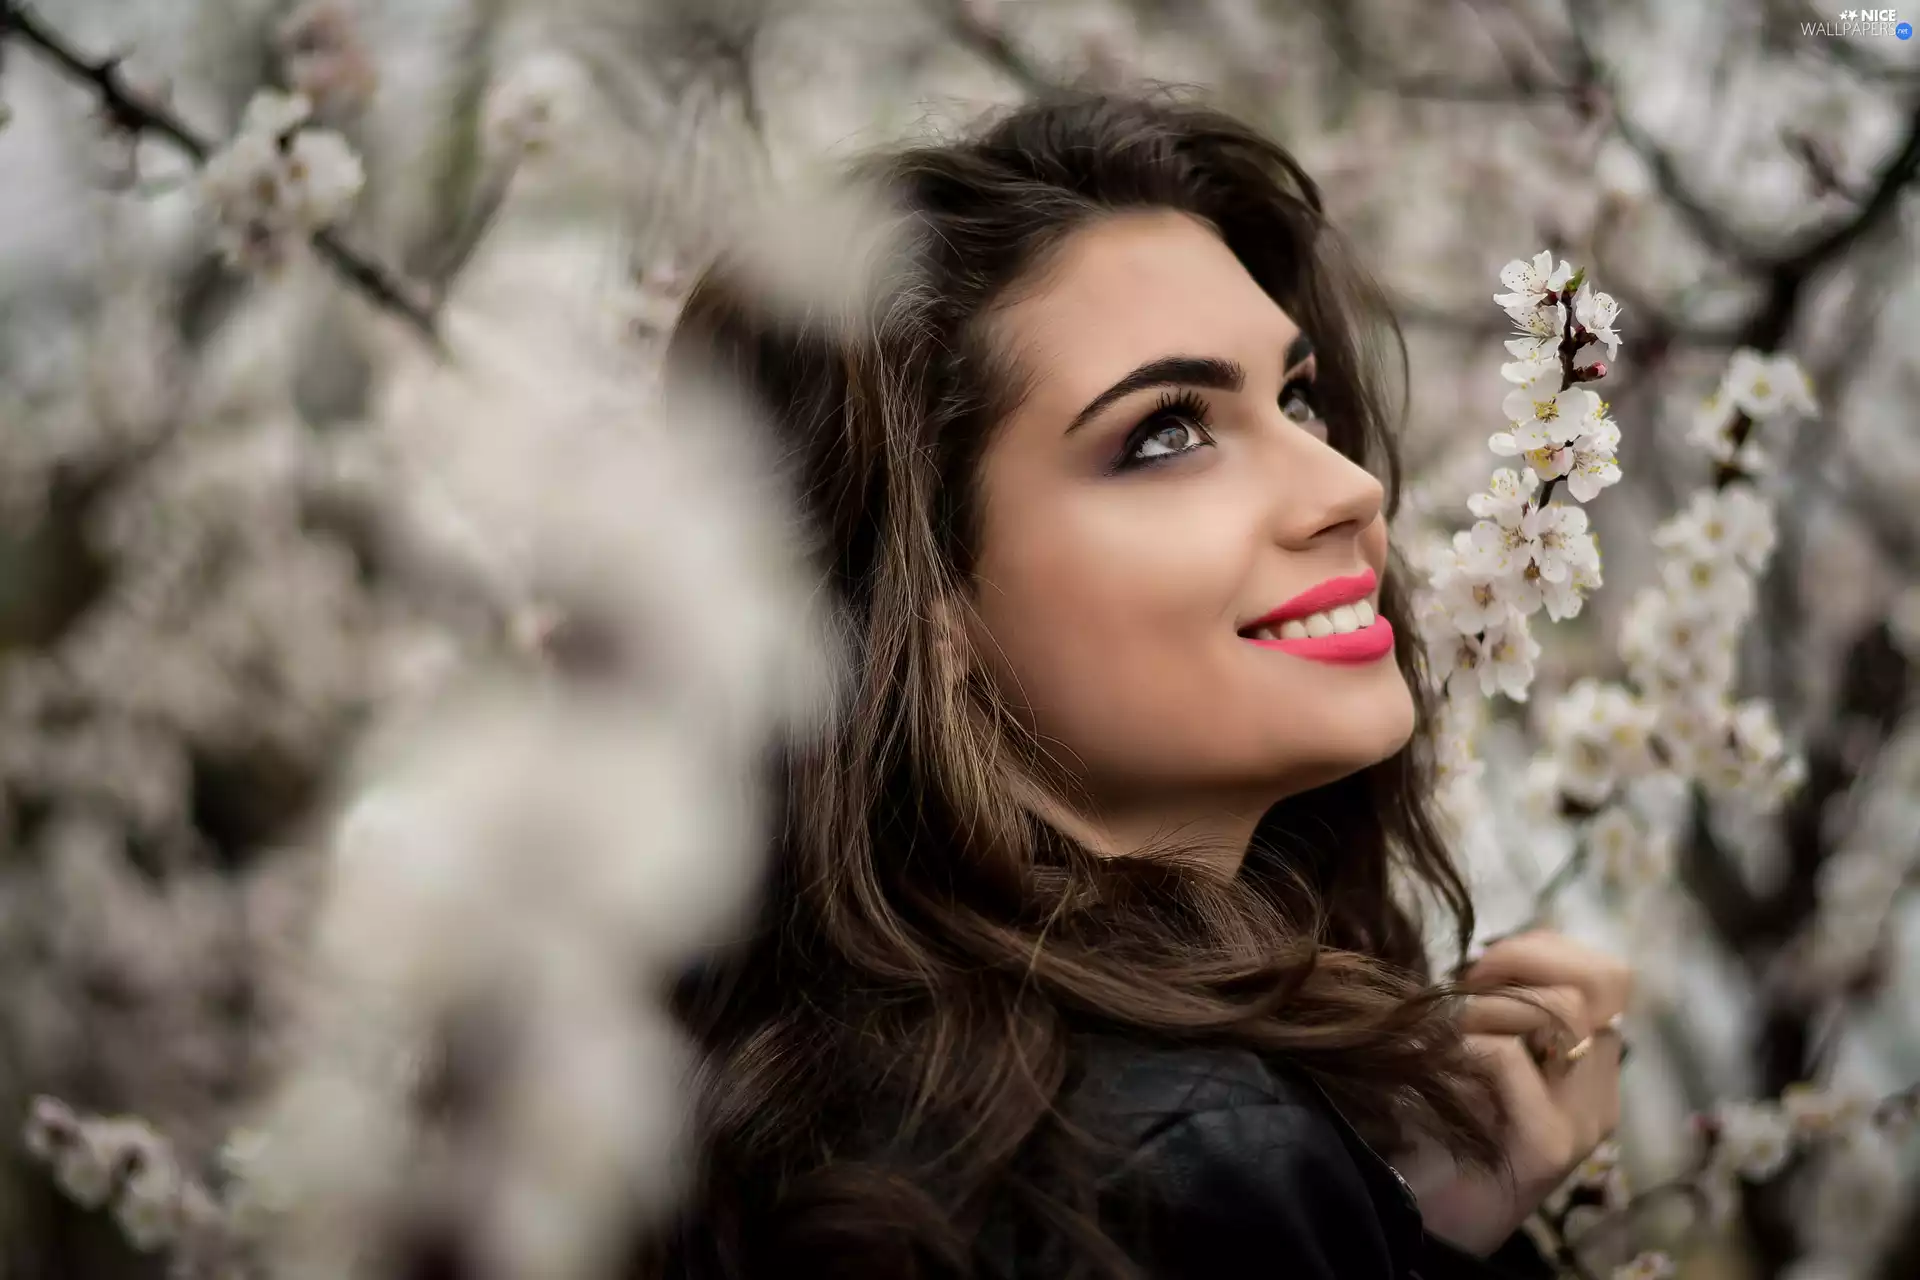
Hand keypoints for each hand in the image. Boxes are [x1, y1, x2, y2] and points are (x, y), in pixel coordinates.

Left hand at [1402, 931, 1633, 1258]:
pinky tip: (1429, 1062)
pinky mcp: (1547, 1149)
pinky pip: (1506, 1057)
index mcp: (1588, 1072)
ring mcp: (1580, 1124)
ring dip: (1484, 1002)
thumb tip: (1484, 954)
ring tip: (1440, 1029)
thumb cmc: (1431, 1132)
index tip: (1482, 962)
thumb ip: (1495, 1013)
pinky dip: (1457, 1043)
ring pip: (1559, 1012)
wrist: (1415, 1222)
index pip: (1608, 975)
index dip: (1545, 948)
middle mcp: (1599, 1096)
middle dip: (1525, 959)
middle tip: (1466, 981)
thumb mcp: (1469, 1057)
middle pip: (1604, 981)